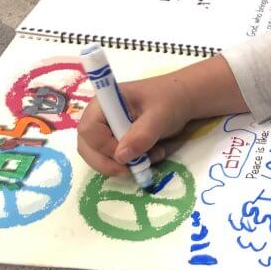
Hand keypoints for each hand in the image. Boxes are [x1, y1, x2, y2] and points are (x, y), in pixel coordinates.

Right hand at [76, 73, 195, 175]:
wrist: (182, 100)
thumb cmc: (170, 100)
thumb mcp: (160, 115)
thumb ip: (142, 135)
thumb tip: (121, 156)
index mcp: (103, 103)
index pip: (89, 131)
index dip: (105, 147)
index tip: (129, 155)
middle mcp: (98, 116)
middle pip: (87, 147)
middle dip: (109, 163)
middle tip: (134, 170)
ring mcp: (105, 129)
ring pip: (98, 156)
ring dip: (122, 165)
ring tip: (151, 157)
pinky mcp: (114, 140)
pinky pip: (112, 159)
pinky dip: (128, 164)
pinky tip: (150, 156)